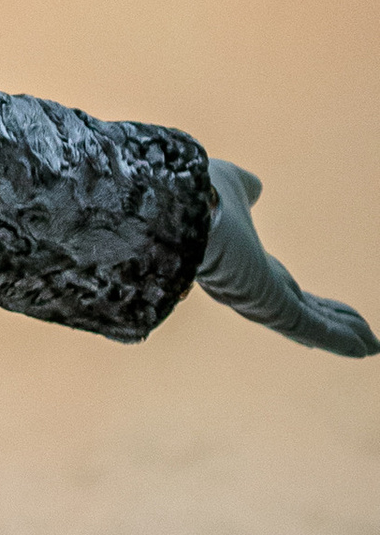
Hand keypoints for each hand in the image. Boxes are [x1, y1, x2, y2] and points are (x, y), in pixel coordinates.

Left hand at [196, 160, 375, 359]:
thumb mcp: (228, 186)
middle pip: (301, 314)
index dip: (307, 299)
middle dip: (333, 324)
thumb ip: (243, 189)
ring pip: (310, 326)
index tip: (327, 309)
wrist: (174, 203)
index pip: (282, 289)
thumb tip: (254, 187)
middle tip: (364, 340)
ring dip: (342, 337)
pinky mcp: (266, 304)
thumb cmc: (193, 193)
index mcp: (239, 265)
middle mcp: (247, 289)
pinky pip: (311, 327)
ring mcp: (256, 300)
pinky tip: (367, 348)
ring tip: (372, 348)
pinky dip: (340, 338)